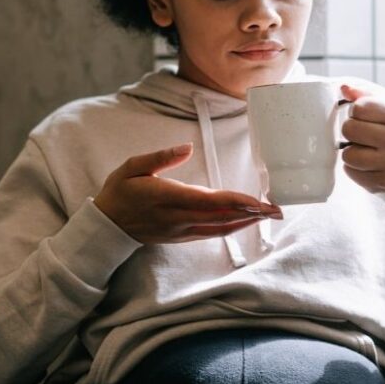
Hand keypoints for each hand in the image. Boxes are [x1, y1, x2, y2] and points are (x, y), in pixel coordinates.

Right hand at [93, 143, 281, 243]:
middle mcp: (178, 218)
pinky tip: (245, 221)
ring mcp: (182, 230)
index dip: (235, 201)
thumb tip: (186, 147)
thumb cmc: (120, 192)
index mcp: (168, 198)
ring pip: (220, 228)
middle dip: (251, 213)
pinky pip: (212, 233)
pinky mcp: (182, 236)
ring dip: (247, 222)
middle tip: (277, 209)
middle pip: (222, 217)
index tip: (257, 200)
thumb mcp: (132, 167)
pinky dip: (232, 227)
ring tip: (268, 215)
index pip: (209, 201)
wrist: (107, 226)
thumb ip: (160, 157)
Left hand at [340, 84, 384, 193]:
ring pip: (348, 154)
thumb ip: (364, 94)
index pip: (358, 107)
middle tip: (363, 134)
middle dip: (351, 130)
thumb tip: (343, 88)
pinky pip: (350, 171)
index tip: (365, 117)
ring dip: (351, 151)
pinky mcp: (382, 183)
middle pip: (349, 129)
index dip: (356, 111)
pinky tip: (368, 164)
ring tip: (365, 149)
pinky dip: (354, 167)